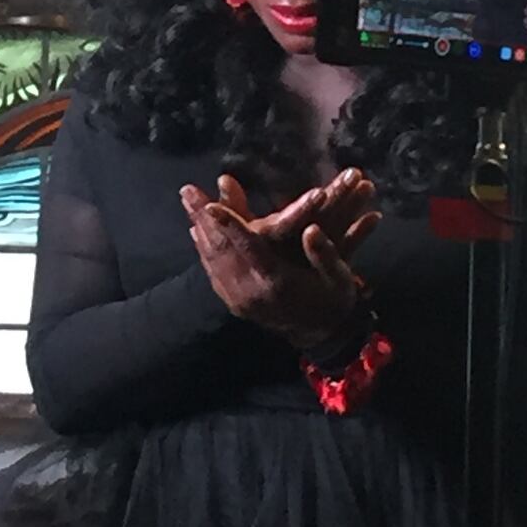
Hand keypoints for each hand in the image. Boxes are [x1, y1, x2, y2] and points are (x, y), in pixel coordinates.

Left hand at [180, 170, 379, 348]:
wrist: (320, 335)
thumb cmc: (332, 300)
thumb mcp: (339, 278)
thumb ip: (325, 254)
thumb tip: (311, 229)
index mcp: (277, 282)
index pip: (249, 249)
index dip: (230, 226)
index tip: (212, 204)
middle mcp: (252, 292)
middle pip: (221, 250)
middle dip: (203, 218)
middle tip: (187, 191)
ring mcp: (239, 301)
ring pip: (212, 260)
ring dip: (199, 229)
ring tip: (187, 202)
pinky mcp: (234, 304)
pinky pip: (213, 272)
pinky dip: (203, 249)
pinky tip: (197, 230)